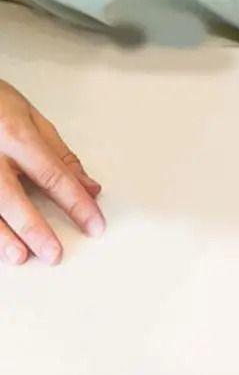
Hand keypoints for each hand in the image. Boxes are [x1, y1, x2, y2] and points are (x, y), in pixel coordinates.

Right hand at [0, 79, 103, 265]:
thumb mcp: (32, 118)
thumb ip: (60, 154)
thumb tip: (88, 186)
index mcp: (16, 135)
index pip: (53, 175)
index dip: (76, 203)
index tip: (94, 223)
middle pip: (13, 197)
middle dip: (36, 228)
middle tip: (55, 253)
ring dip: (2, 236)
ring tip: (20, 256)